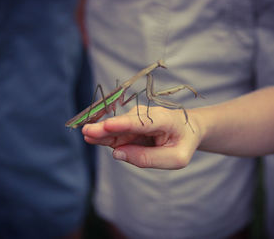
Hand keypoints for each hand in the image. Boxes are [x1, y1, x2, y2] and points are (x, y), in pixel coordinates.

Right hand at [82, 105, 201, 168]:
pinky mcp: (129, 126)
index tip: (108, 125)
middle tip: (87, 132)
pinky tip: (91, 137)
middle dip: (106, 128)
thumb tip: (118, 153)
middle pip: (124, 123)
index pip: (142, 122)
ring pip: (116, 128)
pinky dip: (103, 136)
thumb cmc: (183, 143)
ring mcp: (136, 119)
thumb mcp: (175, 158)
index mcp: (164, 120)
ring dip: (101, 132)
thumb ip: (149, 158)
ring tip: (86, 135)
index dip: (124, 124)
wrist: (187, 129)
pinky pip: (115, 133)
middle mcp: (147, 115)